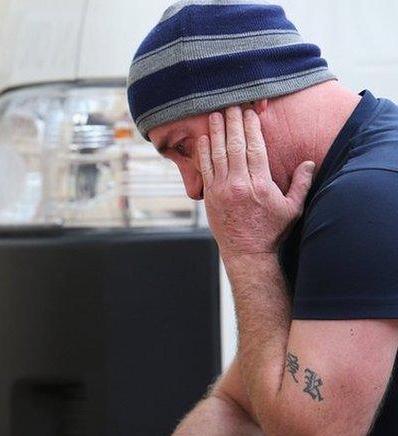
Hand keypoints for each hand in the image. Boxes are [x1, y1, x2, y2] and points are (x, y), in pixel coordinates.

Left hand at [197, 106, 314, 260]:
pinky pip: (206, 169)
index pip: (255, 148)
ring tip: (215, 115)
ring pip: (218, 154)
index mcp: (261, 184)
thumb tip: (309, 163)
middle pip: (235, 146)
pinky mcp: (211, 196)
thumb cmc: (272, 231)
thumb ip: (301, 184)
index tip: (250, 113)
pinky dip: (204, 152)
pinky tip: (204, 138)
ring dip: (216, 132)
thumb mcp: (293, 208)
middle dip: (233, 123)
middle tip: (231, 105)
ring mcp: (222, 189)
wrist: (247, 252)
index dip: (251, 128)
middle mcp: (239, 184)